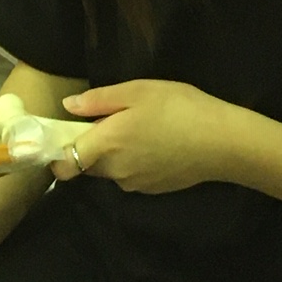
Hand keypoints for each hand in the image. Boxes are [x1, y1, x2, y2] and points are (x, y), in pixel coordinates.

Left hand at [53, 81, 246, 193]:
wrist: (223, 142)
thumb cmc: (179, 108)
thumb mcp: (138, 91)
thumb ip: (99, 100)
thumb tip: (68, 106)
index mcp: (106, 144)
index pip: (64, 162)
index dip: (58, 152)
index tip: (63, 137)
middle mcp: (114, 170)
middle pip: (87, 164)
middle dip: (91, 147)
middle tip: (114, 121)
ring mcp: (134, 184)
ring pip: (110, 170)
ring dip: (114, 154)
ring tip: (142, 130)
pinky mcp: (152, 190)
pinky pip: (130, 176)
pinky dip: (134, 162)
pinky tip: (157, 145)